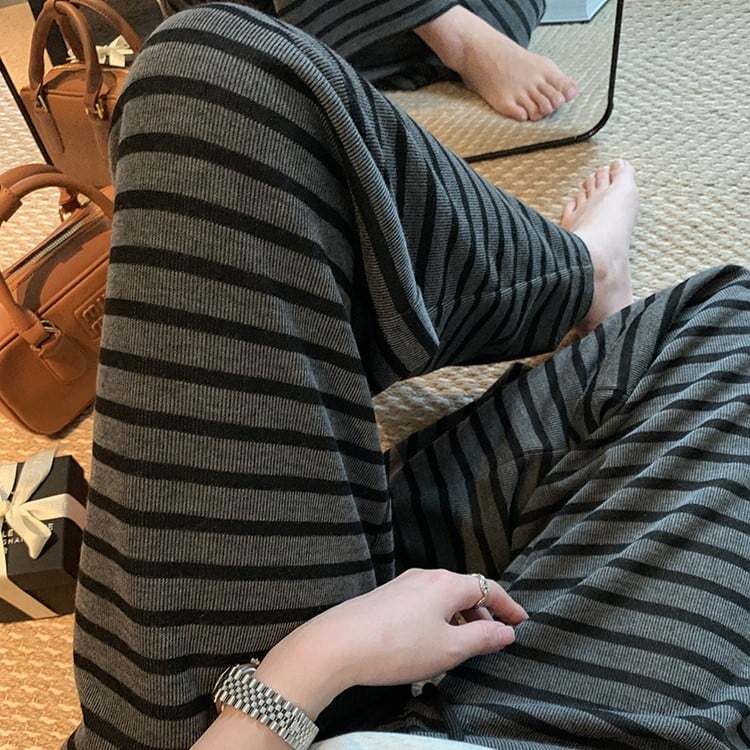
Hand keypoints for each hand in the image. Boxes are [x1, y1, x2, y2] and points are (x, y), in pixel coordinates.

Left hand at [256, 568, 527, 718]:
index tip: (521, 621)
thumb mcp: (449, 648)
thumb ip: (482, 638)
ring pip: (443, 597)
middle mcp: (425, 576)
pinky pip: (424, 602)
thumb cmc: (397, 646)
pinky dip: (439, 617)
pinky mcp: (386, 597)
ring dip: (460, 617)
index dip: (508, 605)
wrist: (338, 644)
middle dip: (483, 612)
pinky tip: (433, 639)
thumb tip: (506, 631)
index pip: (488, 587)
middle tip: (495, 637)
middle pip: (465, 589)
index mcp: (446, 583)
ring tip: (464, 643)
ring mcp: (403, 584)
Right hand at [414, 6, 577, 120]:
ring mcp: (519, 93)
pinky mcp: (504, 103)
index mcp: (545, 70)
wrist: (481, 52)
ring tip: (526, 106)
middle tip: (538, 103)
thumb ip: (557, 79)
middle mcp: (533, 81)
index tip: (554, 98)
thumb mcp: (538, 64)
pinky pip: (522, 117)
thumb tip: (574, 93)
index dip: (562, 99)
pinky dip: (522, 116)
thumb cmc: (509, 60)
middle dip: (549, 108)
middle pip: (553, 105)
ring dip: (536, 113)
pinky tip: (516, 109)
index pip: (565, 93)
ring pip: (540, 113)